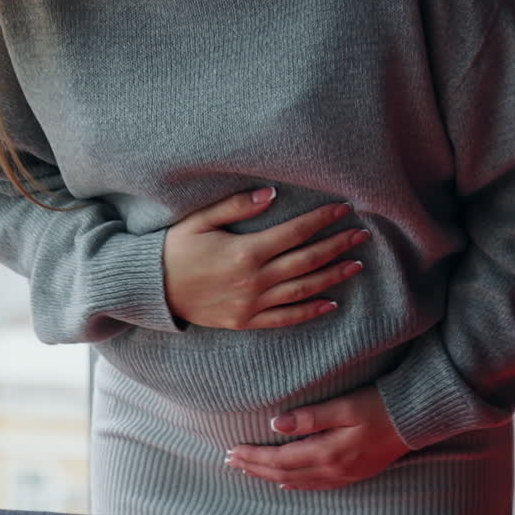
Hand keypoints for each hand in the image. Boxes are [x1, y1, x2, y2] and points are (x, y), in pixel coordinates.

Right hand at [163, 189, 369, 329]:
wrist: (152, 290)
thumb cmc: (174, 249)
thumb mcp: (200, 220)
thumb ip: (236, 206)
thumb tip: (272, 193)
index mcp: (245, 251)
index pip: (295, 233)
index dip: (322, 219)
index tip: (344, 207)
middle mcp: (254, 280)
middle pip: (306, 260)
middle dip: (337, 245)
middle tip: (362, 234)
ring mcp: (252, 304)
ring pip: (302, 290)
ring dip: (333, 276)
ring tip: (356, 264)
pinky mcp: (246, 321)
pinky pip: (285, 318)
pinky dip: (310, 311)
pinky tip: (331, 302)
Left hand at [225, 385, 409, 489]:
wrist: (414, 420)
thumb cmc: (379, 406)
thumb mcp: (345, 405)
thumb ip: (311, 416)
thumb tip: (276, 423)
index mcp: (328, 452)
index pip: (279, 459)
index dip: (253, 457)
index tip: (232, 451)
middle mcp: (332, 470)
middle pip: (283, 474)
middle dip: (254, 468)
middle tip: (229, 461)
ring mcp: (342, 476)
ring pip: (296, 482)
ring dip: (268, 476)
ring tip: (247, 469)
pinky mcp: (351, 474)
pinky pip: (313, 485)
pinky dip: (293, 483)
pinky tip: (284, 481)